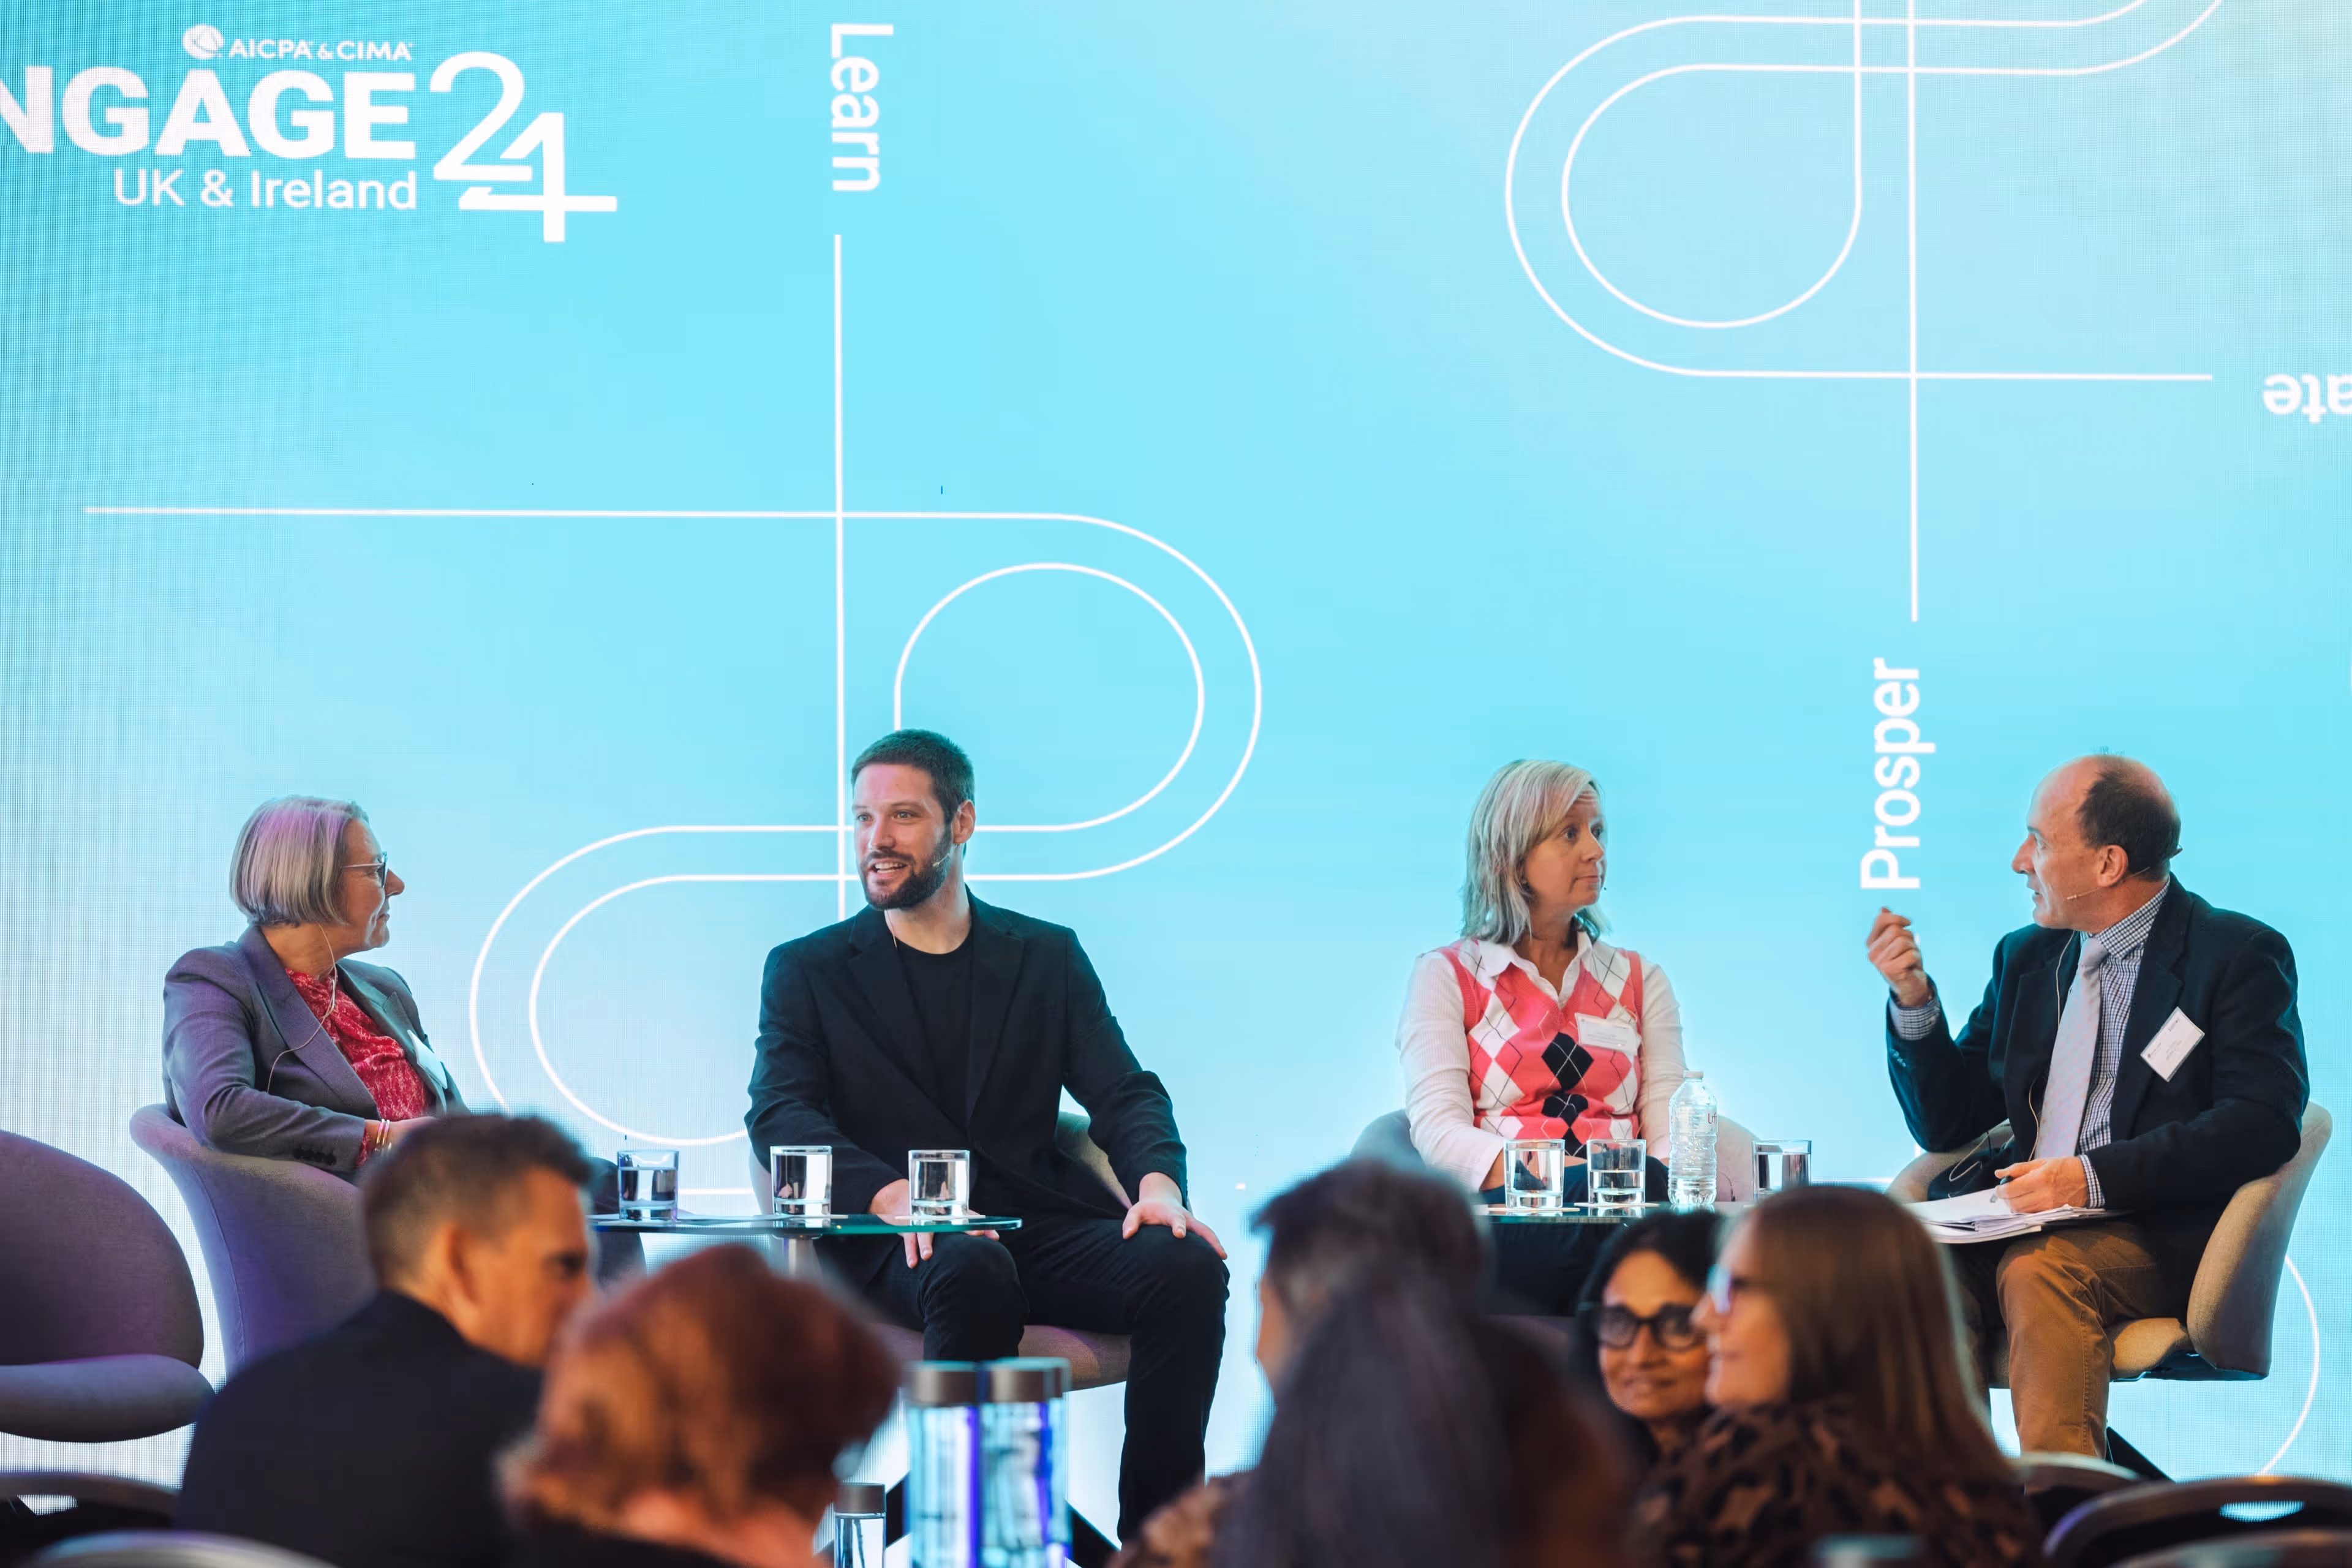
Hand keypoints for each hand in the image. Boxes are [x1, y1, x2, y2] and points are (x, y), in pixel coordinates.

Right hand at [870, 1178, 995, 1267]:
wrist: (900, 1198)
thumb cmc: (930, 1213)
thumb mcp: (946, 1216)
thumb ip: (964, 1226)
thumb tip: (991, 1238)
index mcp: (949, 1212)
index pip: (969, 1217)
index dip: (981, 1226)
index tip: (992, 1236)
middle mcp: (937, 1213)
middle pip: (951, 1221)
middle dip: (964, 1229)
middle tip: (976, 1235)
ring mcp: (922, 1219)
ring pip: (924, 1232)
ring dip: (925, 1244)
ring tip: (927, 1256)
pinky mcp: (908, 1226)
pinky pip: (909, 1240)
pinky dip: (910, 1252)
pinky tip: (913, 1263)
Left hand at [1121, 1173, 1225, 1256]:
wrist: (1160, 1198)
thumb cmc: (1147, 1209)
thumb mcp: (1136, 1211)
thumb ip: (1131, 1221)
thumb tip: (1127, 1235)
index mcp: (1171, 1213)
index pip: (1176, 1220)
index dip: (1178, 1226)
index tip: (1179, 1235)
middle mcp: (1186, 1218)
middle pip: (1201, 1227)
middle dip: (1210, 1239)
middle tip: (1219, 1252)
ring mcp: (1192, 1224)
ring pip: (1207, 1232)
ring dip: (1216, 1244)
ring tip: (1224, 1258)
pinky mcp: (1195, 1230)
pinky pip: (1206, 1237)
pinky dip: (1213, 1246)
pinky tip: (1218, 1260)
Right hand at [1867, 907, 1932, 1008]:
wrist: (1910, 986)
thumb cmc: (1906, 961)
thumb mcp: (1899, 941)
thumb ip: (1890, 926)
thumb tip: (1883, 909)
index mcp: (1871, 943)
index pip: (1882, 920)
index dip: (1897, 917)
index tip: (1908, 922)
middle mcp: (1872, 952)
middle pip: (1895, 930)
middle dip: (1908, 937)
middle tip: (1909, 949)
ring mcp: (1880, 962)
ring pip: (1903, 941)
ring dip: (1913, 948)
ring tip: (1910, 958)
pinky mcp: (1890, 970)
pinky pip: (1911, 954)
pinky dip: (1917, 958)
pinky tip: (1912, 966)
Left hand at [1992, 1157, 2088, 1212]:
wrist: (2086, 1179)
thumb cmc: (2064, 1168)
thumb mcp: (2040, 1162)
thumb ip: (2017, 1168)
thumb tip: (2000, 1173)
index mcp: (2039, 1179)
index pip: (2011, 1190)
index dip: (2000, 1190)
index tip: (1999, 1188)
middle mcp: (2043, 1195)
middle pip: (2014, 1204)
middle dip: (2005, 1199)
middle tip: (2005, 1192)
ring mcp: (2048, 1205)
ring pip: (2022, 1212)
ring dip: (2014, 1206)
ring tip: (2015, 1196)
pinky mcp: (2052, 1211)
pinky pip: (2032, 1215)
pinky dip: (2025, 1210)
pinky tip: (2025, 1202)